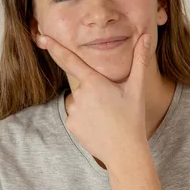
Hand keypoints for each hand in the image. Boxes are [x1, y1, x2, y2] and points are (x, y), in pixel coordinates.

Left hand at [37, 33, 153, 167]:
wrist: (124, 152)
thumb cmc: (132, 118)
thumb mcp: (137, 88)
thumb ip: (140, 60)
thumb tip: (146, 36)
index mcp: (94, 82)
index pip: (70, 60)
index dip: (56, 47)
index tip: (43, 37)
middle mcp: (79, 94)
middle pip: (84, 85)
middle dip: (96, 90)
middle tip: (113, 105)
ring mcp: (73, 111)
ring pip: (80, 101)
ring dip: (90, 105)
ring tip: (108, 117)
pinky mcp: (70, 125)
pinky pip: (76, 115)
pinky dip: (86, 118)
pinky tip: (99, 126)